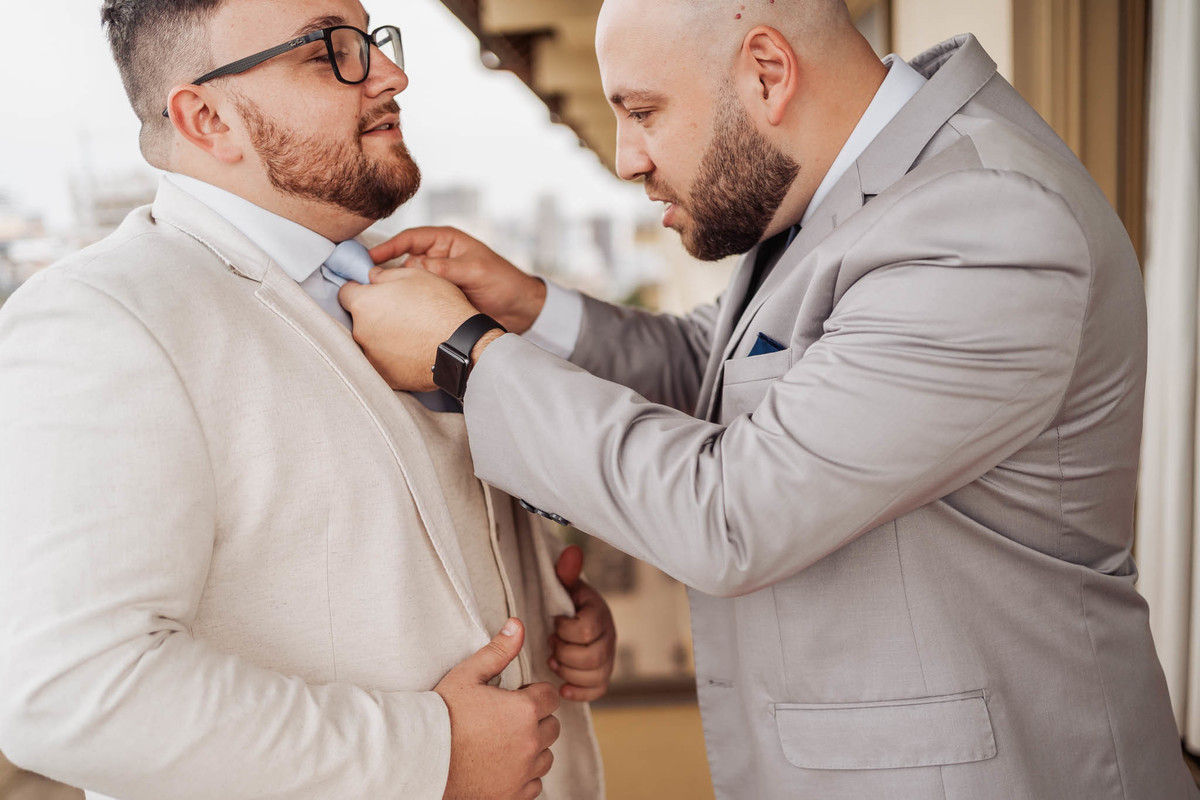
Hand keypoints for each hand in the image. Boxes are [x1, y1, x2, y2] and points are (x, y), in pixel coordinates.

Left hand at [339, 268, 484, 391]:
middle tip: (400, 313)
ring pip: (371, 343)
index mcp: (363, 304)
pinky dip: (393, 358)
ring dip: (383, 337)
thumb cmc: (440, 306)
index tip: (373, 293)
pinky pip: (384, 363)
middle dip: (373, 315)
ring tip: (410, 334)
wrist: (460, 345)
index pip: (345, 293)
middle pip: (358, 320)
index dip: (359, 290)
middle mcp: (361, 332)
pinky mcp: (386, 376)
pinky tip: (412, 351)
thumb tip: (372, 276)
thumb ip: (385, 274)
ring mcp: (372, 357)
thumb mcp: (414, 275)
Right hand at [369, 227, 547, 333]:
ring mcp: (435, 280)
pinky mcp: (437, 300)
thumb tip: (415, 269)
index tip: (368, 258)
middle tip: (366, 283)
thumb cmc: (503, 282)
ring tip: (377, 300)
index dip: (388, 247)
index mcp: (445, 241)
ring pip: (406, 282)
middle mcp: (436, 258)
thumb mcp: (476, 270)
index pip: (410, 238)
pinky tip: (394, 313)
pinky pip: (416, 299)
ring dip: (395, 289)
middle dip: (384, 270)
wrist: (520, 310)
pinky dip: (405, 304)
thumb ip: (446, 269)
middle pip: (402, 260)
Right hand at [436, 618, 560, 799]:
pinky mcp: (514, 795)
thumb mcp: (468, 675)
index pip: (550, 697)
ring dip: (532, 748)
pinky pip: (534, 783)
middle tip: (505, 719)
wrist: (421, 759)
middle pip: (552, 726)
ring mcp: (523, 772)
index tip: (513, 698)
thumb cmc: (442, 715)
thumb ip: (498, 650)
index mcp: (524, 711)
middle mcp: (530, 743)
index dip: (533, 694)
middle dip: (535, 720)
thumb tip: (518, 624)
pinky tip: (501, 764)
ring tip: (502, 742)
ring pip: (546, 756)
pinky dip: (524, 775)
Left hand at [549, 546, 615, 701]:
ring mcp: (608, 657)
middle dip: (565, 653)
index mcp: (599, 612)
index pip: (587, 629)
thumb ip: (566, 572)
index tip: (553, 623)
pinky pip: (598, 689)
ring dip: (569, 671)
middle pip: (593, 655)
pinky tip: (562, 686)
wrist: (571, 617)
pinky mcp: (602, 674)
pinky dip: (579, 692)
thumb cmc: (565, 602)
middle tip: (550, 645)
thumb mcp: (565, 585)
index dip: (565, 630)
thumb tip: (572, 550)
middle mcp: (609, 635)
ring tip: (552, 661)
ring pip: (596, 675)